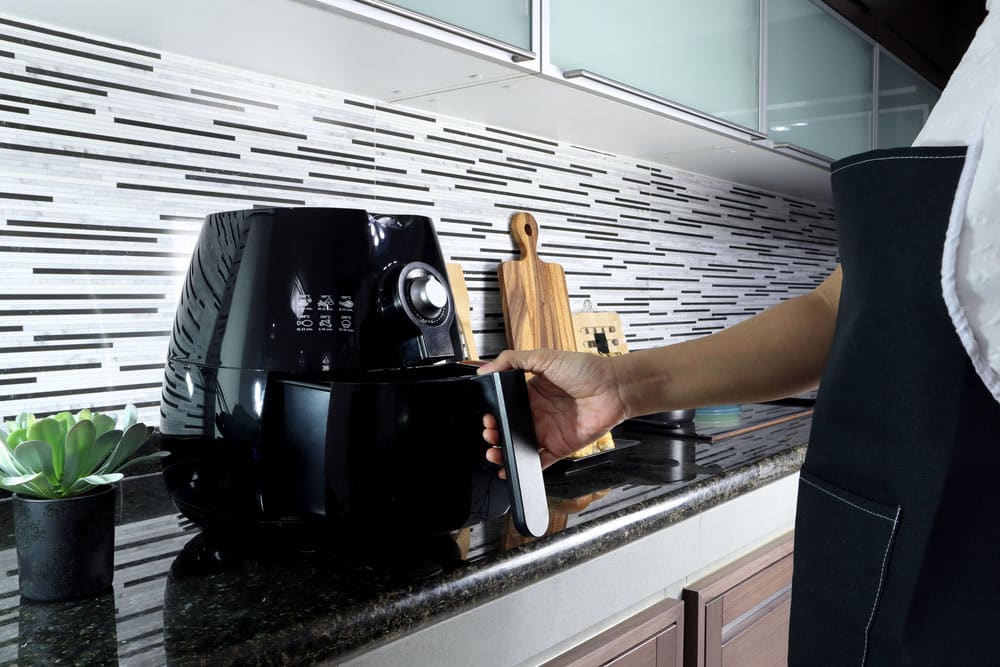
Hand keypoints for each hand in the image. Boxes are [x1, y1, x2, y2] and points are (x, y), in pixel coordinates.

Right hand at [478, 349, 626, 471]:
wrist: (614, 388)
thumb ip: (513, 360)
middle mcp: (538, 412)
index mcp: (531, 392)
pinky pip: (539, 461)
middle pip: (508, 428)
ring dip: (504, 452)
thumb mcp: (545, 357)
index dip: (493, 412)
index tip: (486, 415)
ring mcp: (548, 431)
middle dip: (494, 433)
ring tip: (494, 452)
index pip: (505, 405)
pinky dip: (524, 468)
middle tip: (490, 432)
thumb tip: (487, 368)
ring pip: (518, 446)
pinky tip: (511, 468)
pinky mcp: (560, 447)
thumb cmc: (586, 369)